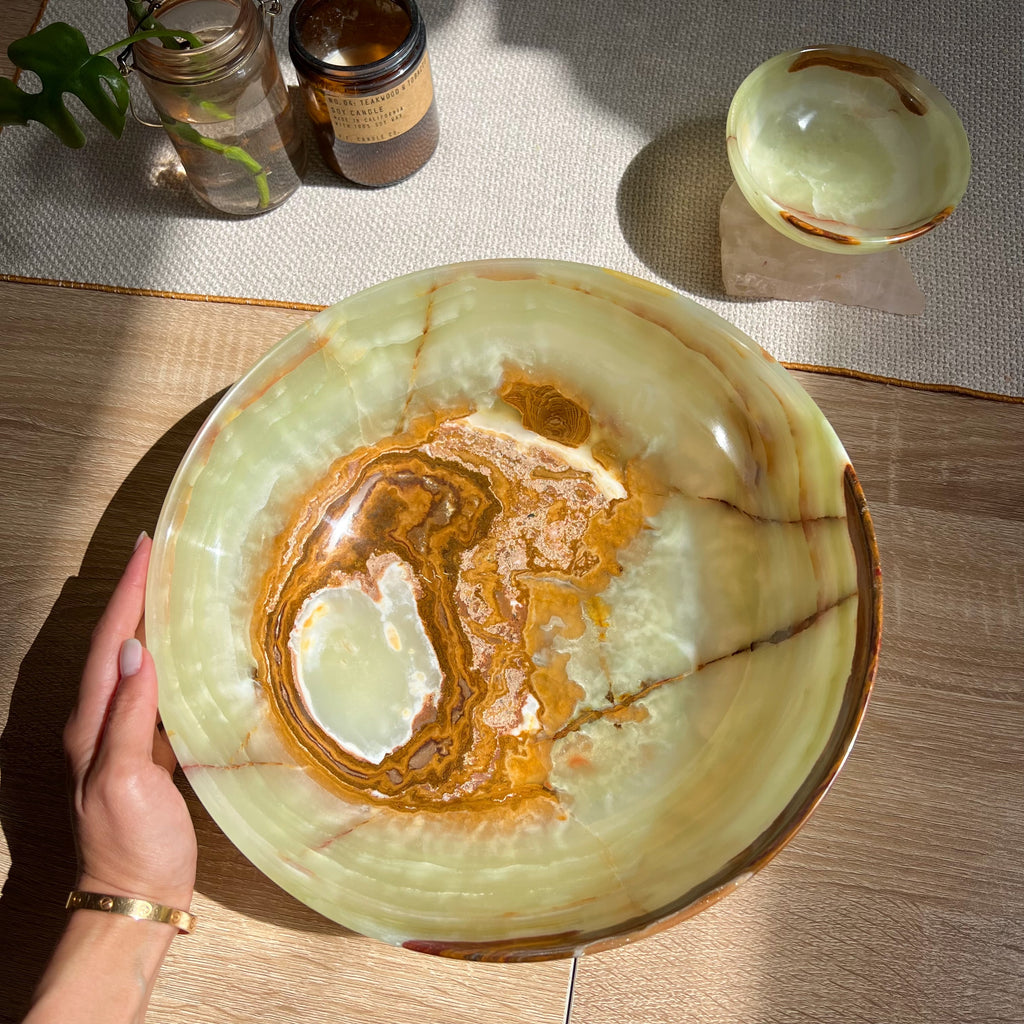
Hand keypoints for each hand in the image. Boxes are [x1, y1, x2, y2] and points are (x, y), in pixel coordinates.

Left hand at [62, 534, 196, 909]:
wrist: (138, 897)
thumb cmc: (132, 844)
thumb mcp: (127, 780)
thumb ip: (129, 717)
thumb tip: (134, 651)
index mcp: (91, 724)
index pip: (108, 644)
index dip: (127, 594)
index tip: (146, 549)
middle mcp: (100, 722)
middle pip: (114, 644)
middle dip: (133, 595)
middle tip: (159, 554)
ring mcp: (122, 737)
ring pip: (133, 664)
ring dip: (148, 622)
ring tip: (173, 589)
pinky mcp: (146, 751)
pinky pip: (154, 690)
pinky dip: (167, 659)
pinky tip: (187, 653)